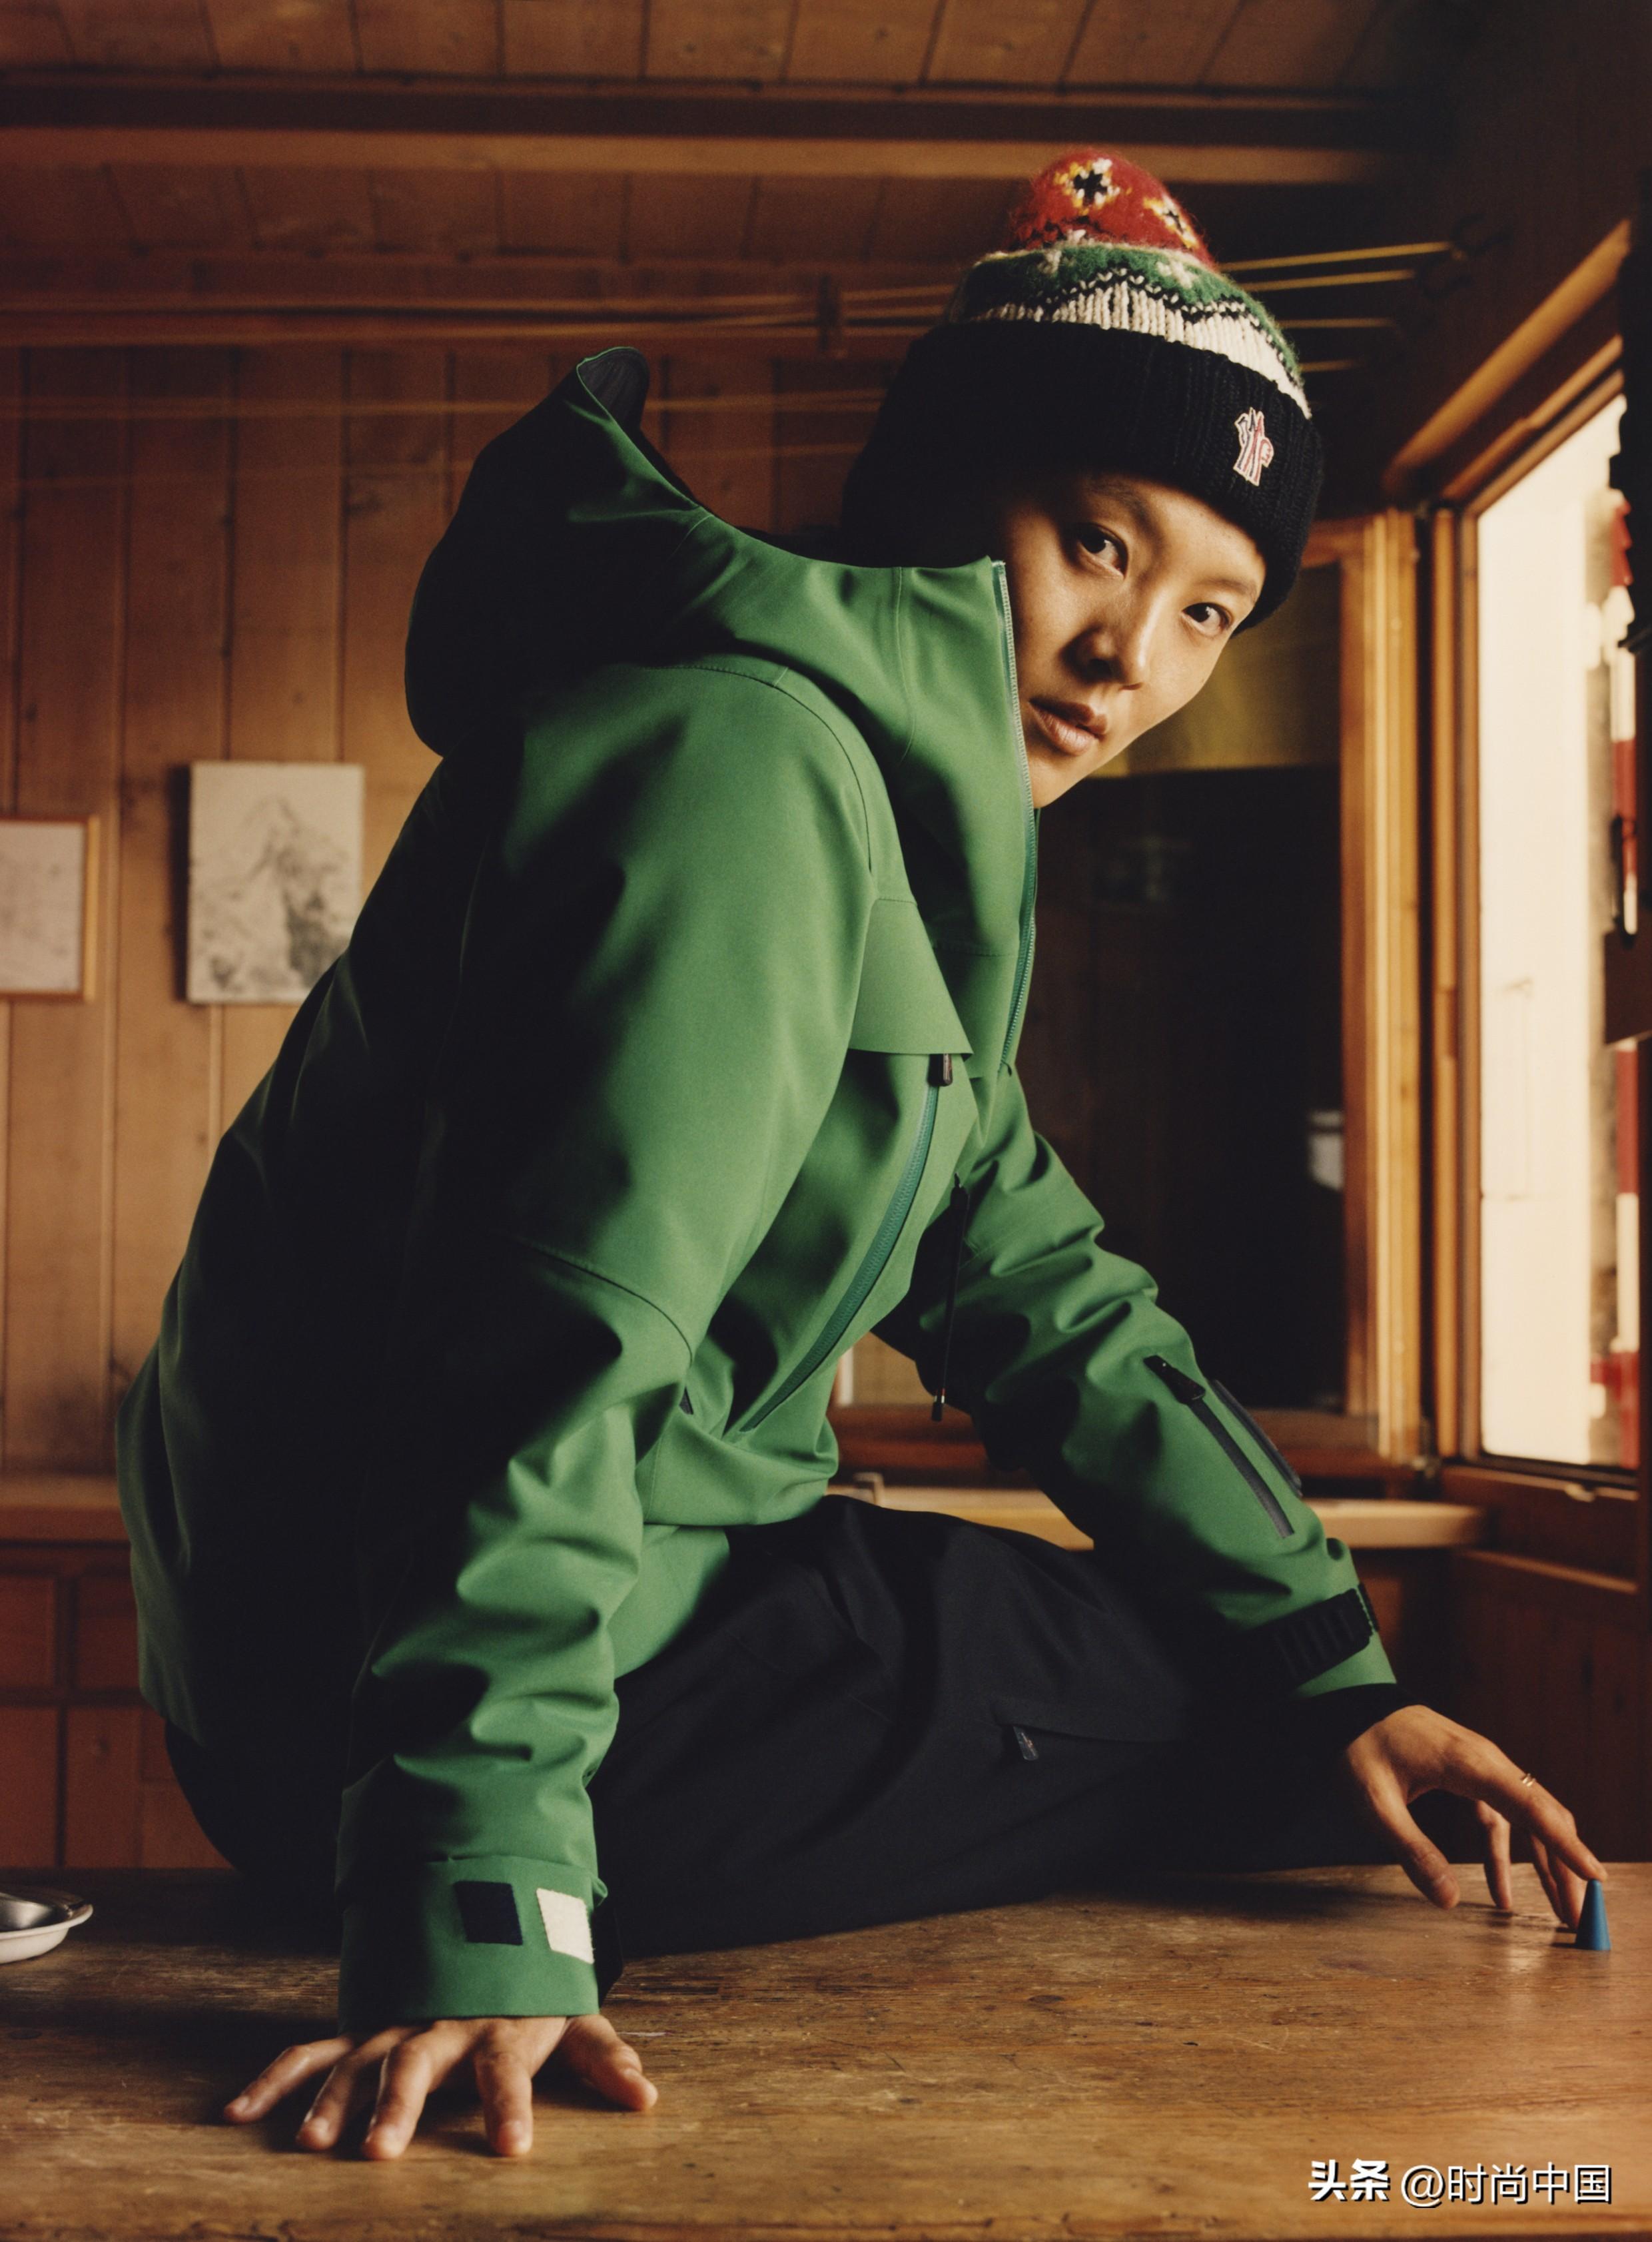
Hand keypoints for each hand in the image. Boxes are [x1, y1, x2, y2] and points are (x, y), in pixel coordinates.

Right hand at [224, 2012, 657, 2157]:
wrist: (483, 1922)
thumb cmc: (531, 1987)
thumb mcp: (573, 2016)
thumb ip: (605, 2059)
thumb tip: (648, 2099)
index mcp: (496, 2028)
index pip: (506, 2070)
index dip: (512, 2107)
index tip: (513, 2150)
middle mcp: (438, 2027)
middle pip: (416, 2067)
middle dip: (397, 2108)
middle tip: (380, 2155)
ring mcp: (392, 2027)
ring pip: (357, 2063)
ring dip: (333, 2102)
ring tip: (310, 2146)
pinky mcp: (358, 2032)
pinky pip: (310, 2053)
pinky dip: (273, 2080)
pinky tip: (236, 2115)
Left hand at [1336, 1704, 1608, 1927]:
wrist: (1345, 1705)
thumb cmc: (1358, 1746)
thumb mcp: (1375, 1803)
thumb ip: (1412, 1849)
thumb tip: (1449, 1901)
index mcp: (1470, 1763)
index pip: (1531, 1806)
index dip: (1566, 1843)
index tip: (1595, 1875)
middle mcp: (1486, 1762)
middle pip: (1542, 1815)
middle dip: (1565, 1865)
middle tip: (1578, 1915)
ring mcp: (1480, 1768)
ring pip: (1527, 1818)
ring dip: (1544, 1863)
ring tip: (1558, 1911)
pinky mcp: (1468, 1776)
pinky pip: (1500, 1818)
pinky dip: (1506, 1855)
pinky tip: (1502, 1894)